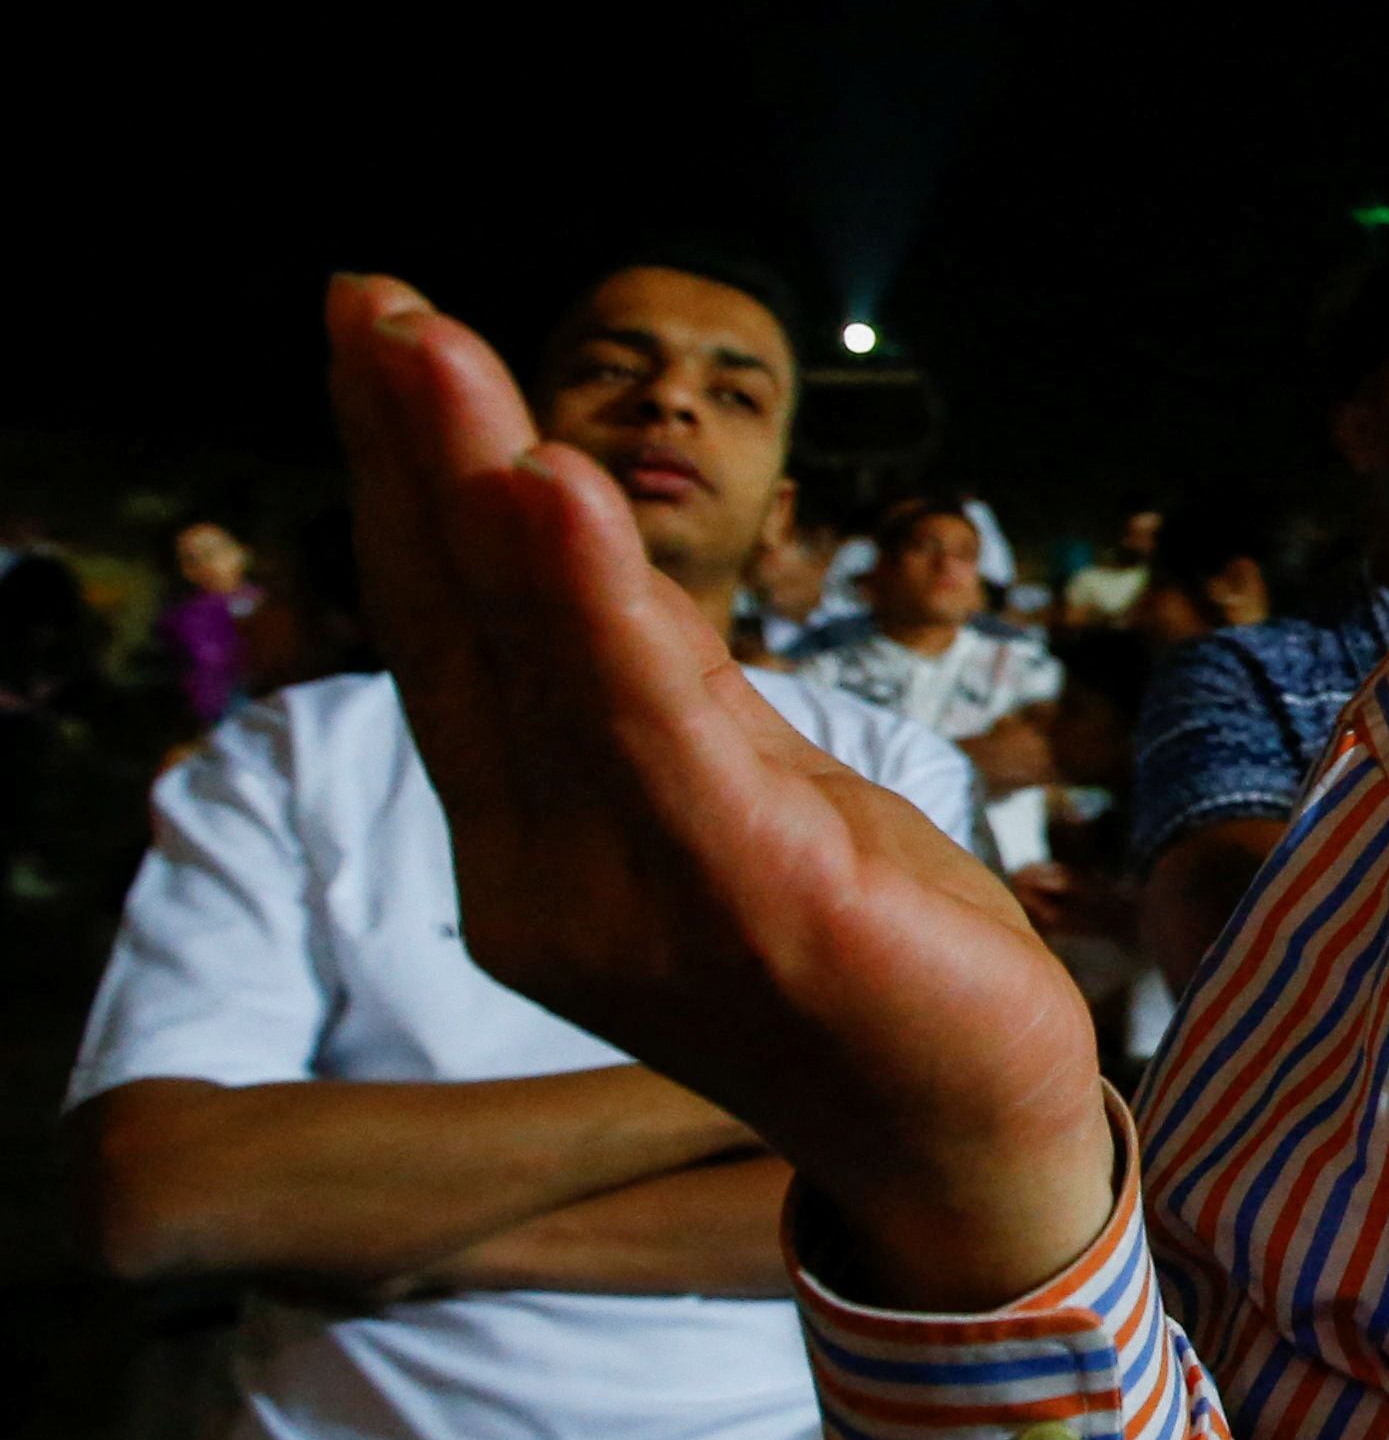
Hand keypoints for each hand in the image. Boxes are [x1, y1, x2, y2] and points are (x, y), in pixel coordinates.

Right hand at [326, 277, 1114, 1308]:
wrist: (966, 1139)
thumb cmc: (857, 958)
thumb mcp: (745, 792)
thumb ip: (656, 688)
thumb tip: (576, 538)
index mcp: (537, 839)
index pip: (455, 632)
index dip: (408, 482)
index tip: (382, 334)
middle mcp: (546, 867)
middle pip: (467, 626)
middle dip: (416, 453)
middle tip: (371, 300)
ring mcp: (634, 893)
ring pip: (541, 655)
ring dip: (484, 490)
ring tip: (437, 358)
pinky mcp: (749, 899)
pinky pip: (659, 727)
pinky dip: (598, 607)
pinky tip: (554, 498)